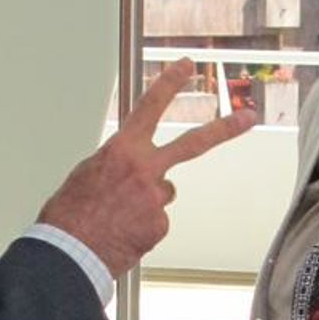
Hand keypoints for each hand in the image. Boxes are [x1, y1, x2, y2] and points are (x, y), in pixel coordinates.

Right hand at [41, 59, 255, 277]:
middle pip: (194, 144)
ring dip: (146, 201)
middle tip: (248, 118)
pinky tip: (122, 232)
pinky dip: (141, 227)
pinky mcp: (160, 226)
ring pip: (162, 193)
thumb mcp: (86, 174)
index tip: (186, 68)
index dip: (169, 84)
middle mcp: (144, 171)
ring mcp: (155, 199)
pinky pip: (155, 222)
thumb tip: (127, 170)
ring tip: (119, 215)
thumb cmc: (70, 215)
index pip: (150, 107)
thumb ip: (116, 164)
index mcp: (122, 151)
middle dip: (225, 129)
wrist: (70, 252)